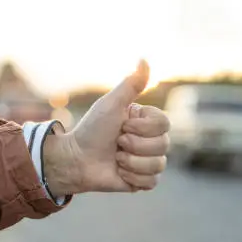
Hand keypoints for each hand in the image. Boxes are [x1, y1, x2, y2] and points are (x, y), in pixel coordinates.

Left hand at [43, 60, 170, 195]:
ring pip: (158, 165)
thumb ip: (131, 84)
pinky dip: (132, 177)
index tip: (122, 125)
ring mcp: (147, 161)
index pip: (165, 124)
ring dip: (131, 162)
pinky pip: (151, 182)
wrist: (76, 159)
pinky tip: (119, 171)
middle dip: (135, 145)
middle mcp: (150, 139)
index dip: (142, 127)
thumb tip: (144, 59)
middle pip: (164, 145)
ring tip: (116, 158)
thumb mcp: (111, 104)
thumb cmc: (92, 129)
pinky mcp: (142, 180)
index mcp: (146, 121)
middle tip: (117, 142)